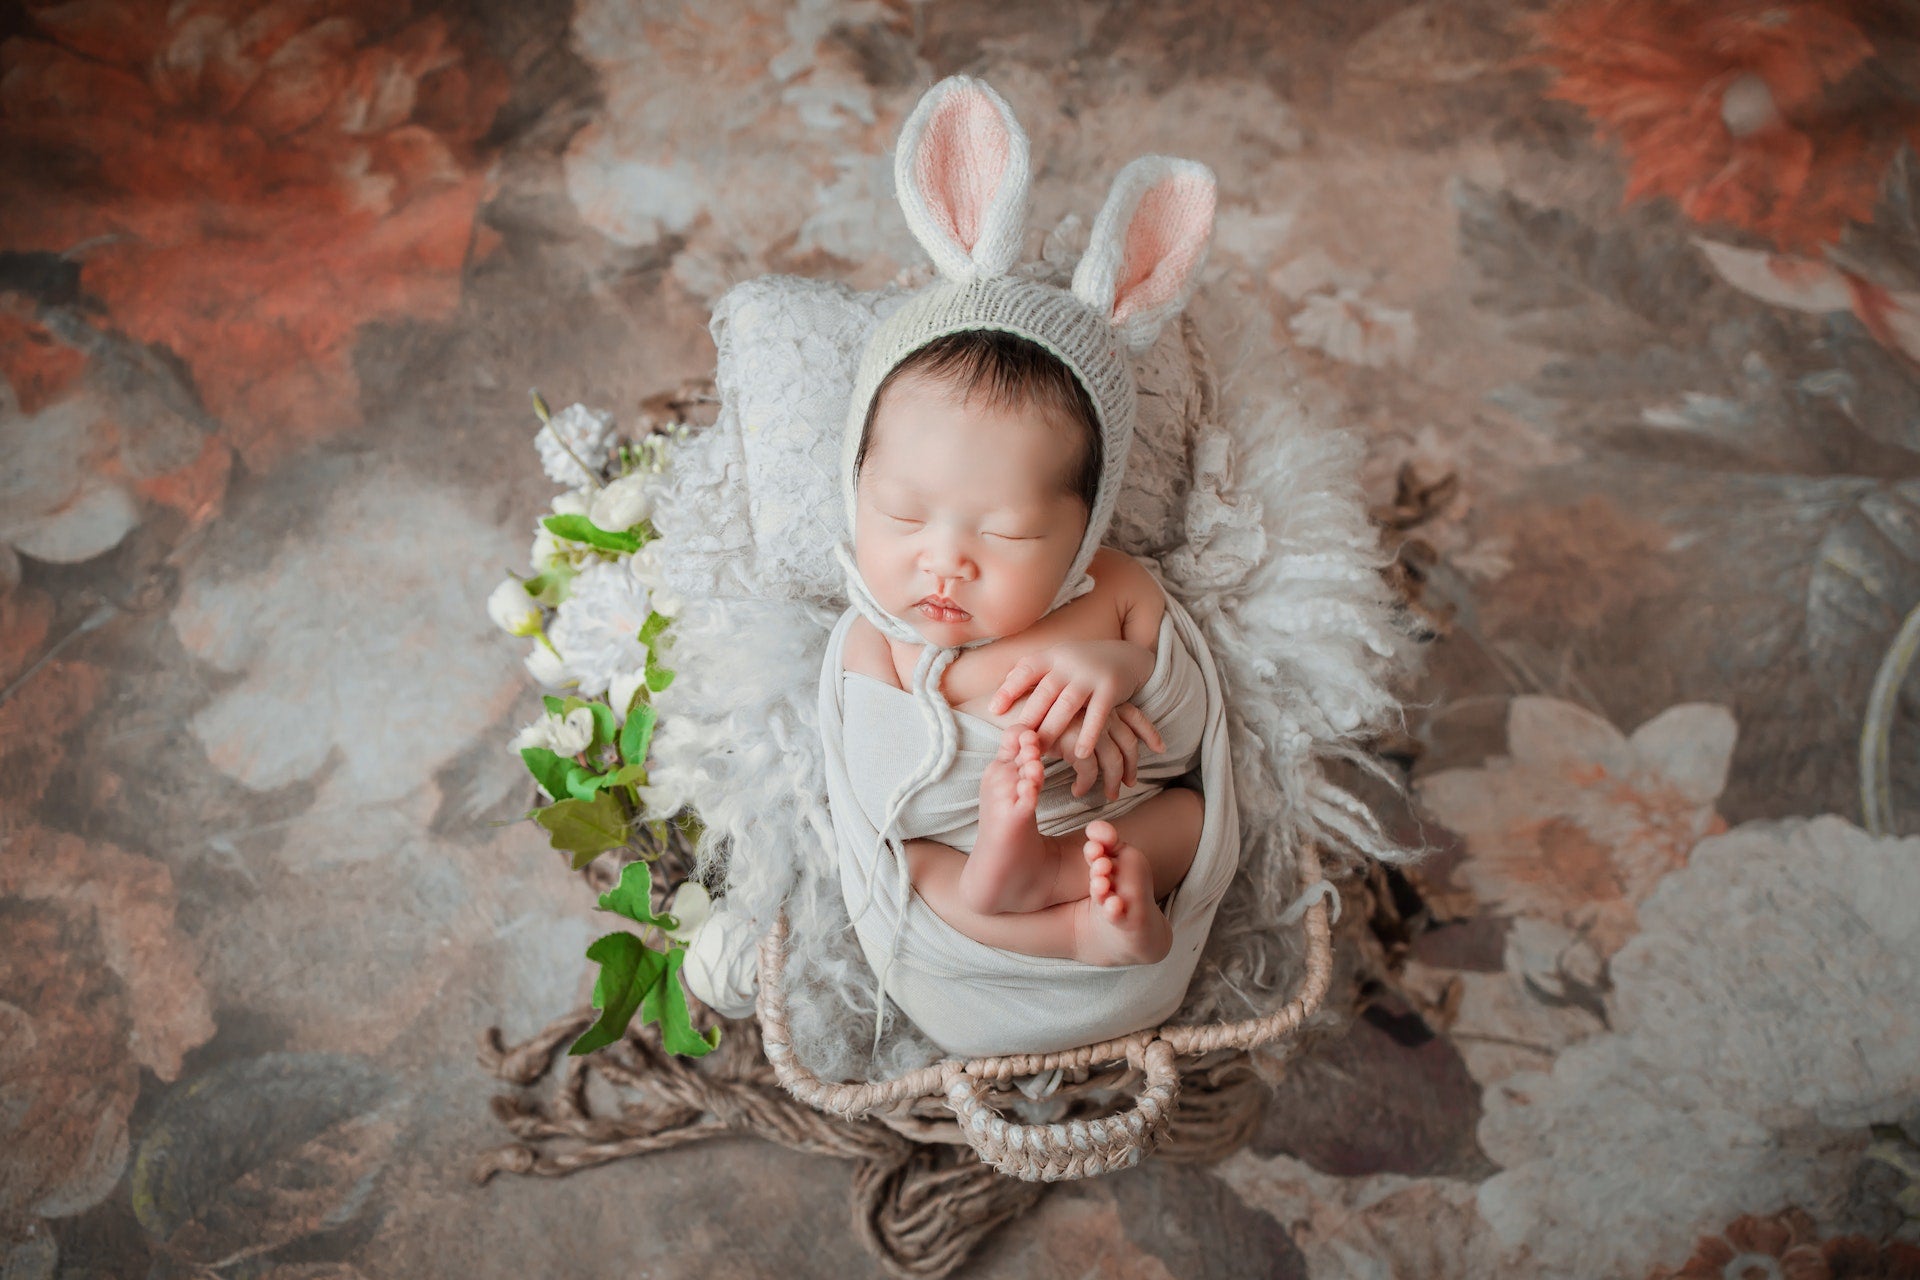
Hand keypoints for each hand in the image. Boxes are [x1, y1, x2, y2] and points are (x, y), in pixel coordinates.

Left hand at [990, 640, 1163, 759]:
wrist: (1127, 656)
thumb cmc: (1083, 665)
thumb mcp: (1059, 660)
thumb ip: (1033, 671)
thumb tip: (1002, 683)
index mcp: (1053, 656)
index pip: (1027, 669)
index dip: (1009, 688)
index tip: (993, 709)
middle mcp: (1070, 663)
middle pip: (1045, 691)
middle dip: (1030, 716)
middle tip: (1017, 740)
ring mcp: (1091, 675)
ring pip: (1067, 704)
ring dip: (1053, 729)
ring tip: (1041, 751)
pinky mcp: (1111, 688)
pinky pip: (1098, 714)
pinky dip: (1088, 734)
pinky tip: (1079, 754)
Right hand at [1040, 707, 1157, 801]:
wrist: (1011, 703)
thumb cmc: (1035, 705)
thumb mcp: (1065, 704)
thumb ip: (1084, 714)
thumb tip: (1098, 731)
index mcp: (1102, 700)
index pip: (1135, 716)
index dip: (1149, 733)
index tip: (1160, 748)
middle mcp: (1101, 713)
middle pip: (1129, 744)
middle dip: (1132, 767)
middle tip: (1130, 783)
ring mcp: (1090, 728)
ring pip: (1114, 762)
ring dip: (1112, 782)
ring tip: (1109, 795)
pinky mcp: (1075, 744)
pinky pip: (1089, 771)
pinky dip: (1086, 784)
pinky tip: (1079, 791)